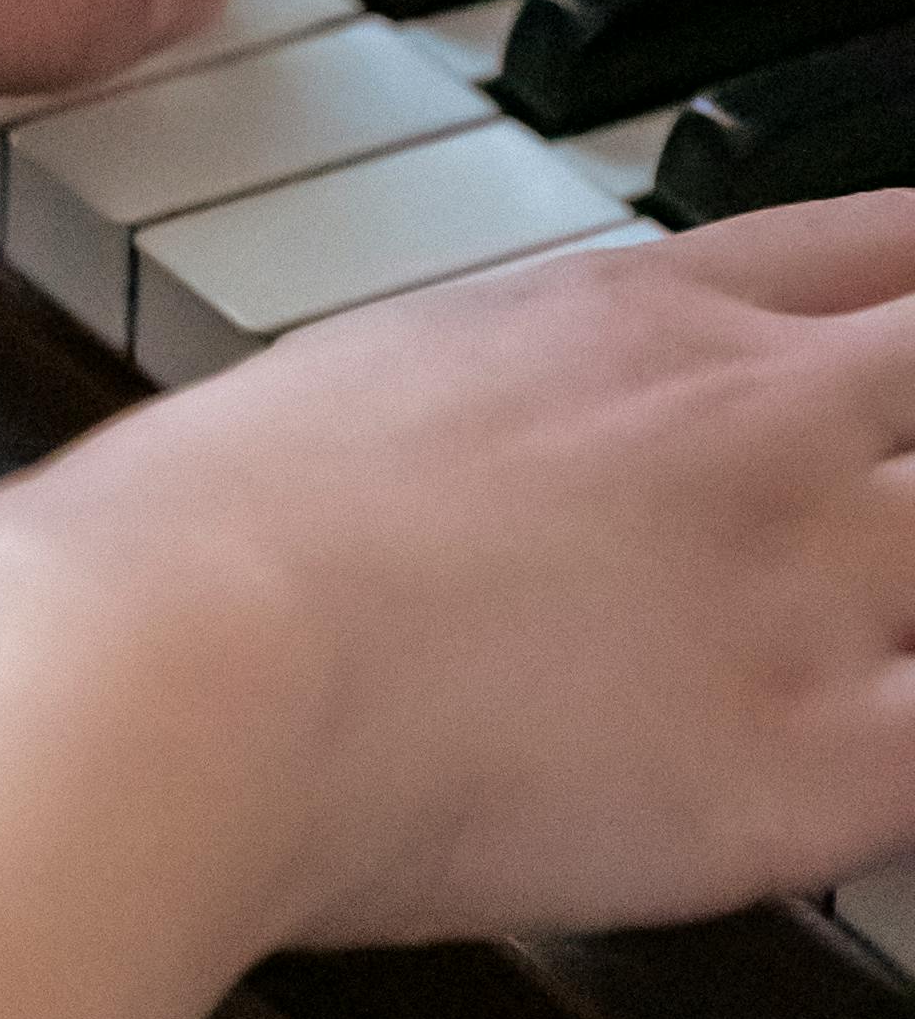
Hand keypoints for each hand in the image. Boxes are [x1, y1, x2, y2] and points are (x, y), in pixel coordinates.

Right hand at [12, 199, 914, 948]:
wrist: (177, 659)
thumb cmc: (202, 536)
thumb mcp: (370, 378)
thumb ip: (501, 402)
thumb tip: (503, 464)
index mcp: (647, 314)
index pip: (896, 250)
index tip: (913, 341)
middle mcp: (764, 424)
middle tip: (872, 510)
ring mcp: (809, 587)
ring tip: (841, 640)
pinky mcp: (812, 768)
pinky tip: (866, 768)